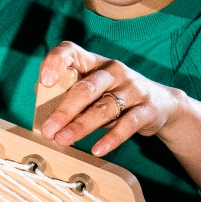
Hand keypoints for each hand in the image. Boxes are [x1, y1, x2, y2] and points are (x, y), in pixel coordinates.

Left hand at [32, 43, 178, 158]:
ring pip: (104, 107)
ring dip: (81, 126)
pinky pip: (127, 124)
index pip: (71, 52)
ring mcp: (132, 88)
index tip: (45, 81)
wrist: (161, 104)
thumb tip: (39, 94)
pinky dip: (111, 138)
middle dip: (64, 110)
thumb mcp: (93, 89)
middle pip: (86, 88)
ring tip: (63, 140)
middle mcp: (113, 71)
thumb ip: (68, 91)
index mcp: (94, 62)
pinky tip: (97, 149)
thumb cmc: (115, 96)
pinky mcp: (147, 108)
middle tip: (48, 129)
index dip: (56, 62)